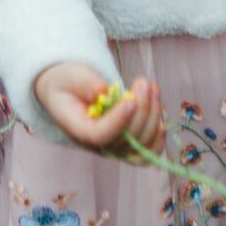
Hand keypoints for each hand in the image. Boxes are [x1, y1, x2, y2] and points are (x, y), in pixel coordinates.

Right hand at [34, 62, 164, 161]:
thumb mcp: (70, 76)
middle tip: (143, 82)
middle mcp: (97, 145)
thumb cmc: (68, 82)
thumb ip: (86, 83)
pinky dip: (158, 133)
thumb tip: (104, 91)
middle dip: (141, 110)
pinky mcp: (127, 145)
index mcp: (78, 129)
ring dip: (153, 116)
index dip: (118, 121)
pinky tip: (158, 109)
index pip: (100, 135)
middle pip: (126, 139)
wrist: (67, 91)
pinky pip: (148, 149)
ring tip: (152, 88)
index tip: (130, 101)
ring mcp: (114, 148)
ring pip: (142, 144)